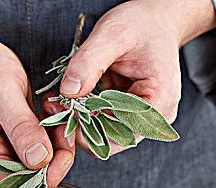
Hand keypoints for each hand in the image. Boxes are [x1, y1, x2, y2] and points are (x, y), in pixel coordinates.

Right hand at [0, 10, 73, 187]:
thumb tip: (39, 160)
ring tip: (58, 115)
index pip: (12, 187)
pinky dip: (52, 133)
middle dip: (54, 159)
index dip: (40, 180)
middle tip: (65, 129)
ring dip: (56, 143)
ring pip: (38, 163)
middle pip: (30, 178)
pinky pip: (39, 146)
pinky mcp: (14, 137)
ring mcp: (2, 147)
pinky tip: (53, 114)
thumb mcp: (1, 91)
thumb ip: (20, 127)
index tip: (61, 156)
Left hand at [44, 0, 215, 157]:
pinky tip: (73, 99)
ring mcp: (143, 115)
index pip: (122, 136)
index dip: (90, 132)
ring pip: (106, 132)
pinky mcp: (131, 111)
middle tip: (56, 106)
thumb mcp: (112, 34)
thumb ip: (89, 62)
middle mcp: (155, 116)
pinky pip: (106, 120)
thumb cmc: (142, 24)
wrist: (156, 20)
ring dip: (82, 120)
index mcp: (159, 100)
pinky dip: (88, 113)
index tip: (66, 112)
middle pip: (112, 139)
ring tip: (62, 101)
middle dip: (82, 126)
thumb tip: (69, 91)